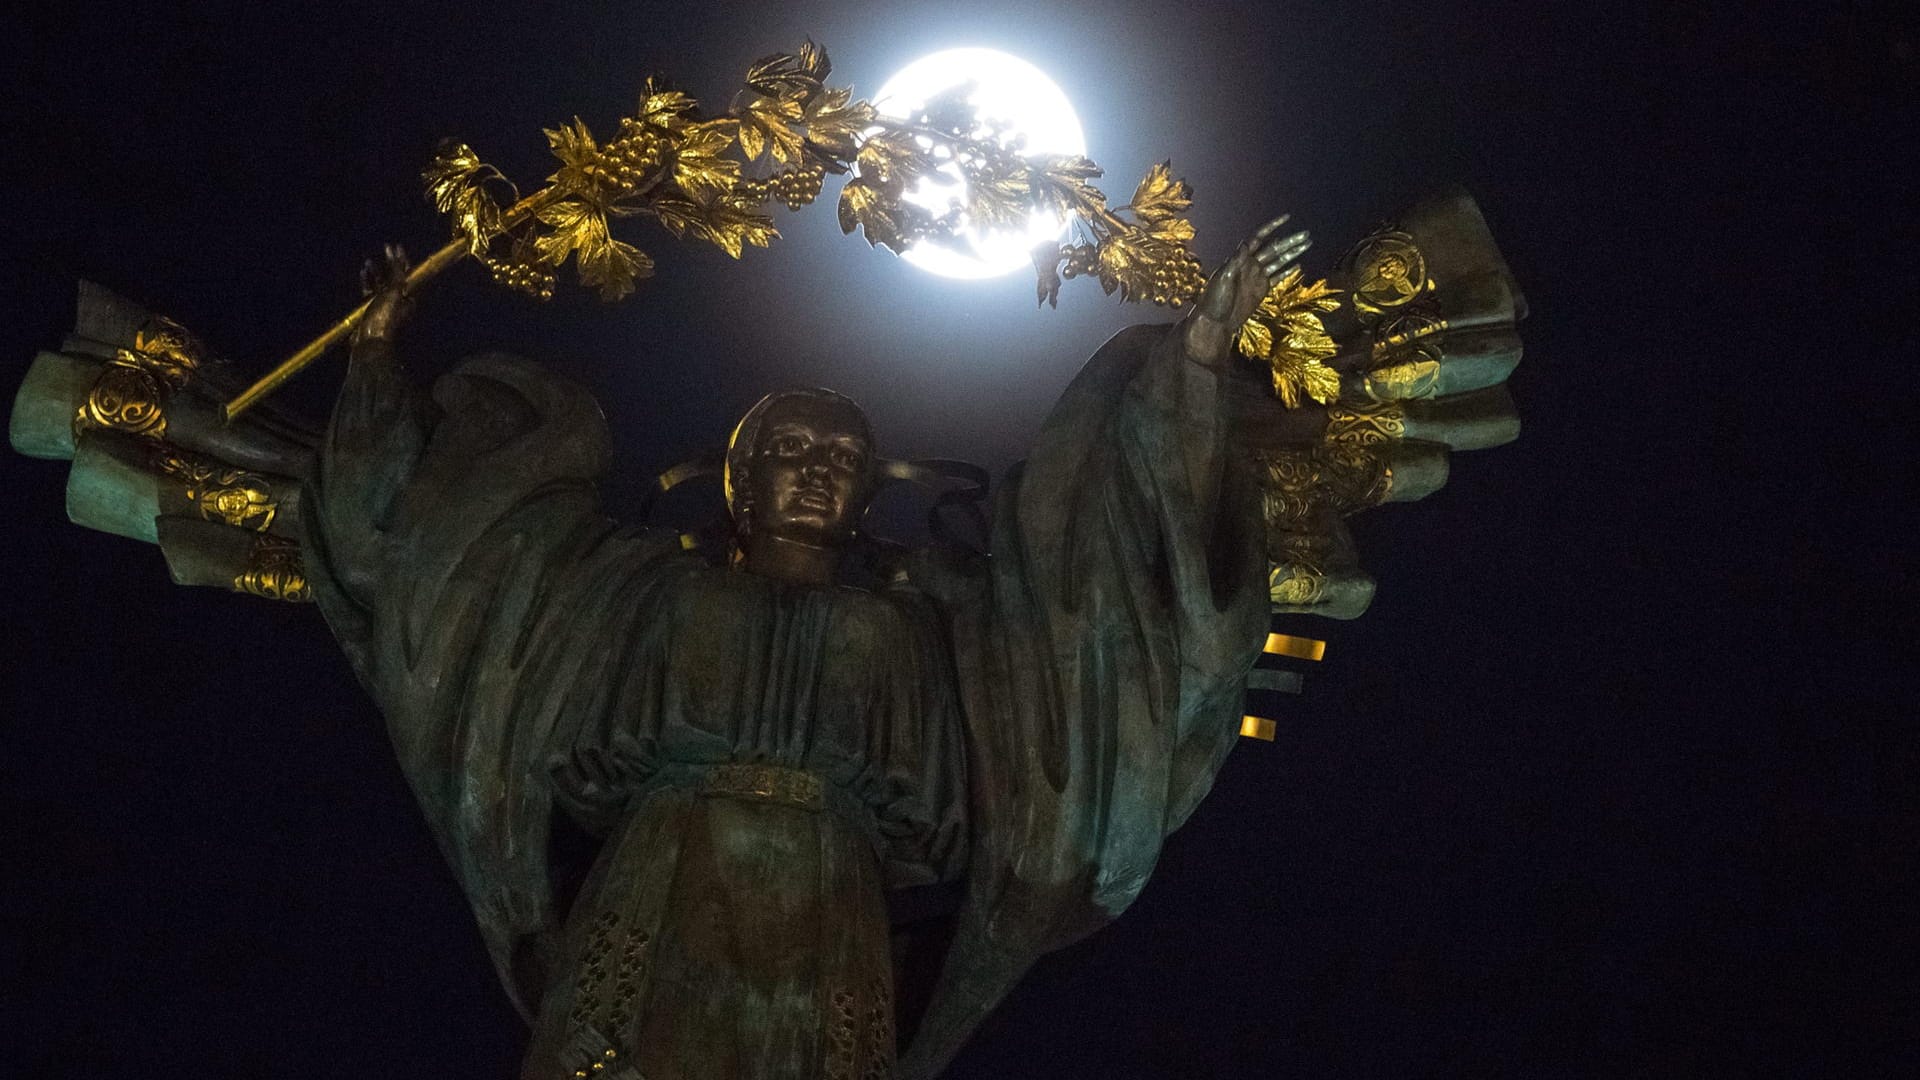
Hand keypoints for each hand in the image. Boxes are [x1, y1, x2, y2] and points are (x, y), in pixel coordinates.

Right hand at [352, 244, 412, 344]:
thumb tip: (398, 257)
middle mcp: (398, 299)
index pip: (407, 273)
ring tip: (369, 261)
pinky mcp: (371, 308)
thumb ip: (397, 275)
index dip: (401, 259)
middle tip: (384, 249)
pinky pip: (369, 291)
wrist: (370, 339)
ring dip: (377, 271)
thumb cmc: (384, 317)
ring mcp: (384, 304)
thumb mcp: (394, 293)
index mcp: (407, 296)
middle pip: (394, 277)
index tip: (395, 246)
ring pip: (381, 283)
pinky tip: (363, 273)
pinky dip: (367, 281)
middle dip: (390, 263)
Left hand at [1182, 214, 1310, 366]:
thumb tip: (1245, 244)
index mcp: (1241, 259)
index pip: (1259, 237)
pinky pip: (1277, 277)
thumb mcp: (1222, 279)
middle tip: (1306, 234)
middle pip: (1274, 248)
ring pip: (1279, 261)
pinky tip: (1298, 265)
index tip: (1286, 218)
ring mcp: (1257, 277)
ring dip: (1293, 252)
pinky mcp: (1261, 290)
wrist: (1215, 322)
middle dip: (1290, 241)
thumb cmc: (1213, 300)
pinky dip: (1288, 271)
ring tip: (1307, 244)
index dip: (1272, 227)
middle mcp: (1251, 265)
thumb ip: (1235, 262)